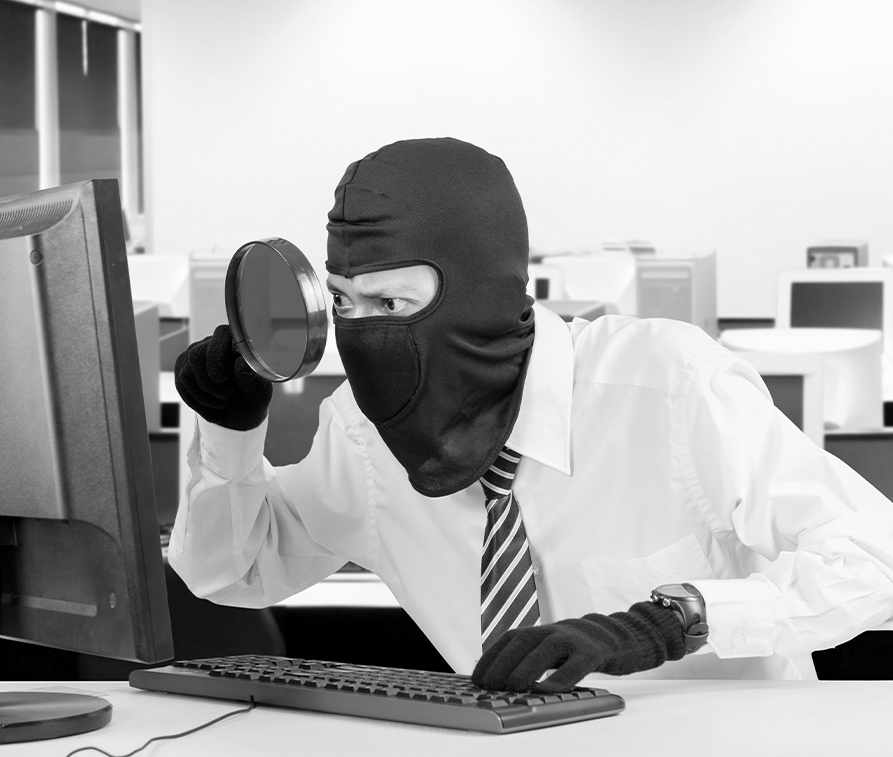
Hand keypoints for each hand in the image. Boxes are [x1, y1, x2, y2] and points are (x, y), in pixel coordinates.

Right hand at [174, 324, 272, 430]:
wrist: (239, 413)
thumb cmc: (252, 397)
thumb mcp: (258, 392)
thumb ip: (250, 377)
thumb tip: (240, 362)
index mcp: (235, 342)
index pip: (221, 334)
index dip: (218, 354)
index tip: (222, 377)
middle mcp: (212, 344)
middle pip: (197, 355)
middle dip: (211, 383)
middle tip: (229, 395)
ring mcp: (194, 356)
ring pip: (187, 373)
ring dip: (206, 396)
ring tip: (224, 403)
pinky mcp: (183, 370)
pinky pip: (182, 386)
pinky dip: (198, 402)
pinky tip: (212, 407)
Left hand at [471, 601, 685, 691]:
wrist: (624, 635)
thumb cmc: (582, 647)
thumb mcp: (555, 648)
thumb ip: (533, 658)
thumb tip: (501, 677)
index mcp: (543, 631)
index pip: (510, 638)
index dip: (492, 655)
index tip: (476, 676)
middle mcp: (555, 630)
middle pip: (522, 639)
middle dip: (502, 661)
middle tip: (487, 685)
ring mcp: (576, 638)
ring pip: (546, 647)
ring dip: (526, 666)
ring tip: (511, 687)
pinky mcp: (596, 651)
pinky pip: (577, 664)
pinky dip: (561, 676)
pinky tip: (548, 690)